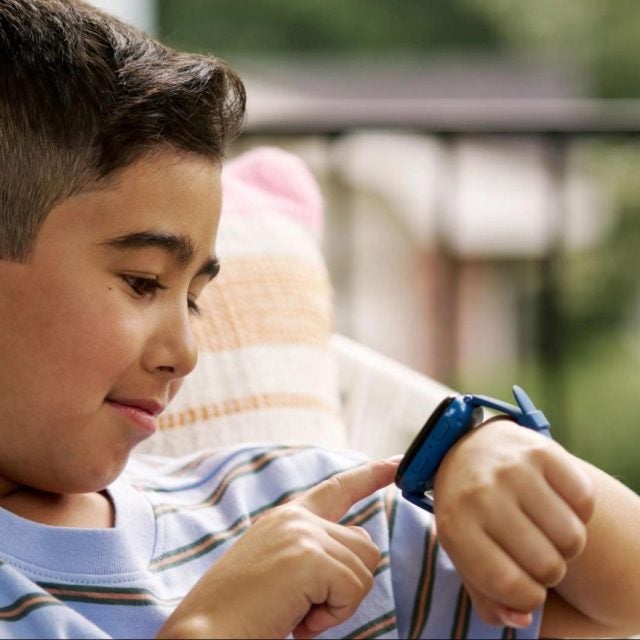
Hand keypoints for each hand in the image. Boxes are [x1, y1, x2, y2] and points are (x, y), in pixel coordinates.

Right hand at [157, 458, 397, 639]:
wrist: (204, 633)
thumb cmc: (241, 611)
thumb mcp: (280, 567)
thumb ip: (316, 548)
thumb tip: (363, 546)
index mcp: (287, 518)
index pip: (338, 489)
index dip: (371, 475)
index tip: (397, 463)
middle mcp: (297, 518)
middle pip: (365, 547)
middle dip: (346, 586)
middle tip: (304, 608)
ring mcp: (303, 533)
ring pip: (363, 570)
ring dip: (337, 604)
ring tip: (296, 613)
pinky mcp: (308, 556)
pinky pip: (352, 590)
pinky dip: (333, 617)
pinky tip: (298, 621)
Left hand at [433, 419, 594, 628]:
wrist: (467, 447)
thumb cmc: (468, 510)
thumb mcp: (463, 552)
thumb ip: (488, 598)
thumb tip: (522, 618)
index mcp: (455, 524)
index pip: (510, 586)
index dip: (529, 598)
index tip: (526, 586)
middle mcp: (482, 493)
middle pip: (547, 566)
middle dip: (548, 570)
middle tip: (533, 550)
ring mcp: (512, 468)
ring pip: (572, 538)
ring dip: (566, 544)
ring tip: (544, 529)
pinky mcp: (541, 450)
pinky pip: (585, 502)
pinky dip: (578, 512)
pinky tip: (554, 503)